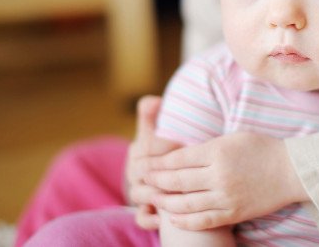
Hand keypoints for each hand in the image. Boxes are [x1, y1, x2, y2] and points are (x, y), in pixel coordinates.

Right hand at [126, 95, 181, 229]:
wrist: (180, 171)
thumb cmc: (172, 147)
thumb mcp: (164, 129)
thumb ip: (154, 114)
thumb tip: (152, 101)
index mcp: (138, 149)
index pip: (145, 147)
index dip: (163, 146)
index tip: (181, 143)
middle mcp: (135, 172)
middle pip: (142, 173)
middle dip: (161, 172)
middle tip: (183, 172)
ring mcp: (139, 192)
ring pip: (140, 194)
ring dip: (156, 195)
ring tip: (175, 193)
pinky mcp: (146, 210)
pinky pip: (141, 217)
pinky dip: (150, 218)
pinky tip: (164, 218)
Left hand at [144, 132, 306, 229]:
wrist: (292, 171)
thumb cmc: (262, 149)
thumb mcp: (233, 137)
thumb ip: (207, 146)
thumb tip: (179, 153)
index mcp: (218, 151)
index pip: (178, 158)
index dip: (158, 161)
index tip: (144, 162)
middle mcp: (219, 175)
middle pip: (177, 180)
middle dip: (156, 181)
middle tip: (141, 180)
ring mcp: (226, 196)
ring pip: (186, 203)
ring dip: (165, 202)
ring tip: (153, 199)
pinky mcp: (234, 213)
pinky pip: (203, 220)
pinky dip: (185, 221)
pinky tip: (173, 218)